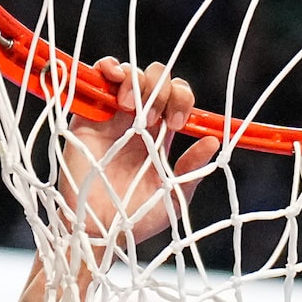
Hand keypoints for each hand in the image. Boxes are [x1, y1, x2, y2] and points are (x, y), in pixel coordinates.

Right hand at [62, 59, 219, 247]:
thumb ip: (192, 169)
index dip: (181, 99)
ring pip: (130, 74)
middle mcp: (138, 120)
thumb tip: (214, 140)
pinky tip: (116, 76)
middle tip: (157, 120)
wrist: (102, 234)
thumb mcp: (173, 197)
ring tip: (132, 107)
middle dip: (162, 89)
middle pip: (157, 80)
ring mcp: (112, 116)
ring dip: (137, 81)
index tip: (178, 124)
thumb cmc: (136, 219)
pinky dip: (108, 67)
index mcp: (160, 134)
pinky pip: (98, 79)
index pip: (177, 97)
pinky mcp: (87, 117)